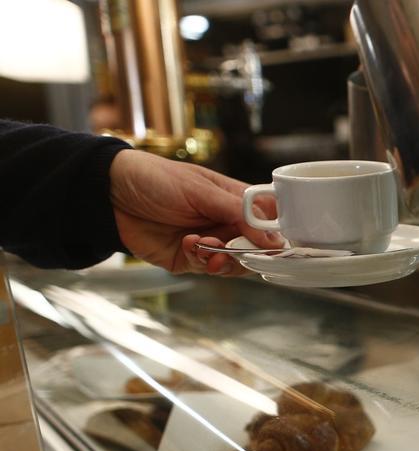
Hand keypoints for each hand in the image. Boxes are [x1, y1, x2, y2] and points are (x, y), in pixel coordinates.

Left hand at [109, 150, 280, 275]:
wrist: (108, 194)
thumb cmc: (155, 179)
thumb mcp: (200, 190)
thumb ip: (238, 213)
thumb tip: (273, 238)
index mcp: (236, 200)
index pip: (271, 219)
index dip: (276, 233)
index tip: (273, 243)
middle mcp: (228, 222)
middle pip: (258, 247)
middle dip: (249, 252)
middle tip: (235, 248)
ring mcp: (211, 242)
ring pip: (237, 263)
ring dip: (226, 260)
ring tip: (208, 249)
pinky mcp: (190, 259)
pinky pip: (209, 269)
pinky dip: (203, 261)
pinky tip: (189, 246)